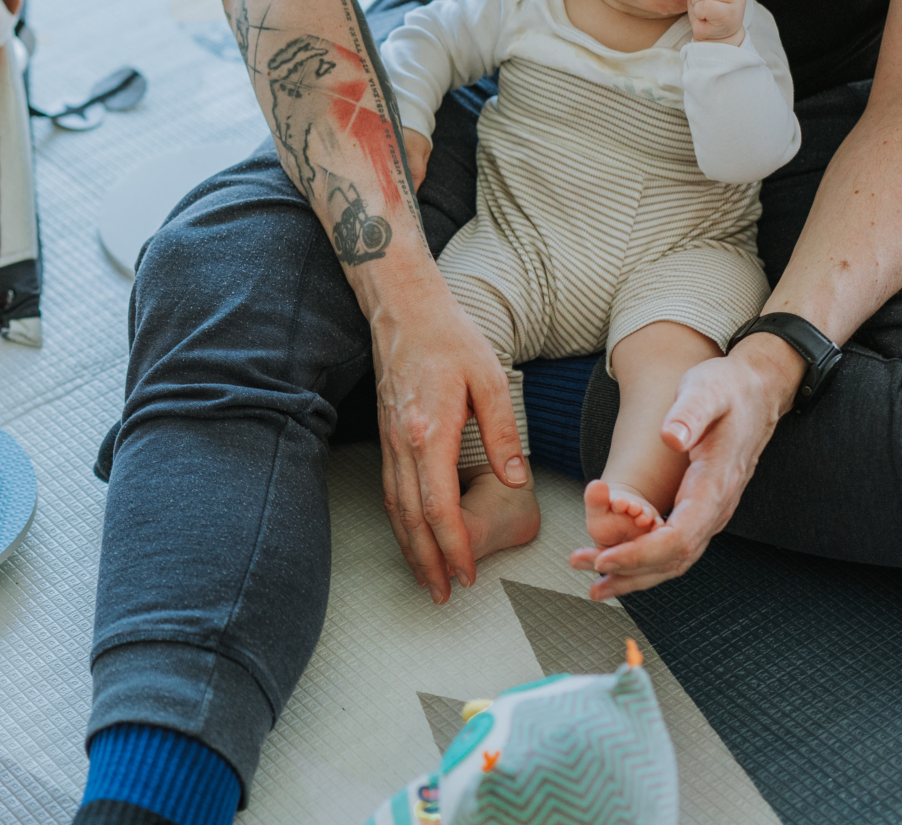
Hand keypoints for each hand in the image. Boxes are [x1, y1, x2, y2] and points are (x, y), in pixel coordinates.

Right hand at [374, 290, 525, 602]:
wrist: (403, 308)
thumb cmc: (449, 338)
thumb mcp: (489, 378)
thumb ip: (502, 432)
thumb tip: (516, 478)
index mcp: (430, 432)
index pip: (438, 507)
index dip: (451, 547)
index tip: (464, 574)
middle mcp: (403, 443)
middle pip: (411, 518)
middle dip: (426, 561)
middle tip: (441, 594)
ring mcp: (389, 440)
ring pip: (395, 507)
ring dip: (409, 547)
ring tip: (423, 576)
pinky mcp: (385, 434)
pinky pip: (390, 488)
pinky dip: (399, 520)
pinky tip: (410, 533)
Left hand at [567, 337, 798, 597]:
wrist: (755, 393)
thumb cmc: (727, 391)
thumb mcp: (706, 390)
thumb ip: (689, 414)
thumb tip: (670, 437)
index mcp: (715, 485)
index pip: (679, 537)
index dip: (642, 553)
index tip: (607, 559)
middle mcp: (716, 509)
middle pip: (674, 559)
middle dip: (629, 572)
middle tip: (587, 577)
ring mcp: (710, 513)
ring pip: (675, 561)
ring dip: (634, 576)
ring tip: (595, 585)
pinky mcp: (701, 511)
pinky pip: (674, 549)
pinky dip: (646, 563)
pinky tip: (618, 567)